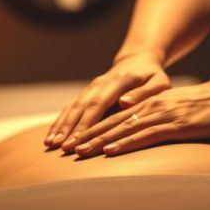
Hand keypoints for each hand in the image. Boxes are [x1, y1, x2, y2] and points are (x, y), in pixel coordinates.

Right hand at [44, 51, 170, 150]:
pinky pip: (70, 108)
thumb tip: (124, 102)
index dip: (88, 122)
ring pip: (73, 107)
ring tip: (51, 144)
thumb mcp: (159, 83)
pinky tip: (51, 137)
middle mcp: (100, 83)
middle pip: (82, 107)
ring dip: (61, 126)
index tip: (79, 139)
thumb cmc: (153, 77)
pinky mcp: (86, 94)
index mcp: (119, 81)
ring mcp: (91, 88)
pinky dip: (60, 122)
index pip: (100, 104)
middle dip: (70, 128)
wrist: (138, 61)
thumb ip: (144, 93)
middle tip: (61, 147)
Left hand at [68, 76, 209, 157]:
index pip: (112, 119)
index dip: (90, 131)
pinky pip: (145, 135)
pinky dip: (125, 143)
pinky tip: (111, 150)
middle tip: (64, 150)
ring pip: (122, 129)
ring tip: (79, 152)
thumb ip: (156, 123)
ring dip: (99, 141)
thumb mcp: (175, 115)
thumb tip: (139, 136)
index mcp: (147, 106)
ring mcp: (161, 115)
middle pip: (111, 124)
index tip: (71, 143)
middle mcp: (149, 108)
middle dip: (86, 137)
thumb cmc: (206, 109)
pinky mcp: (175, 125)